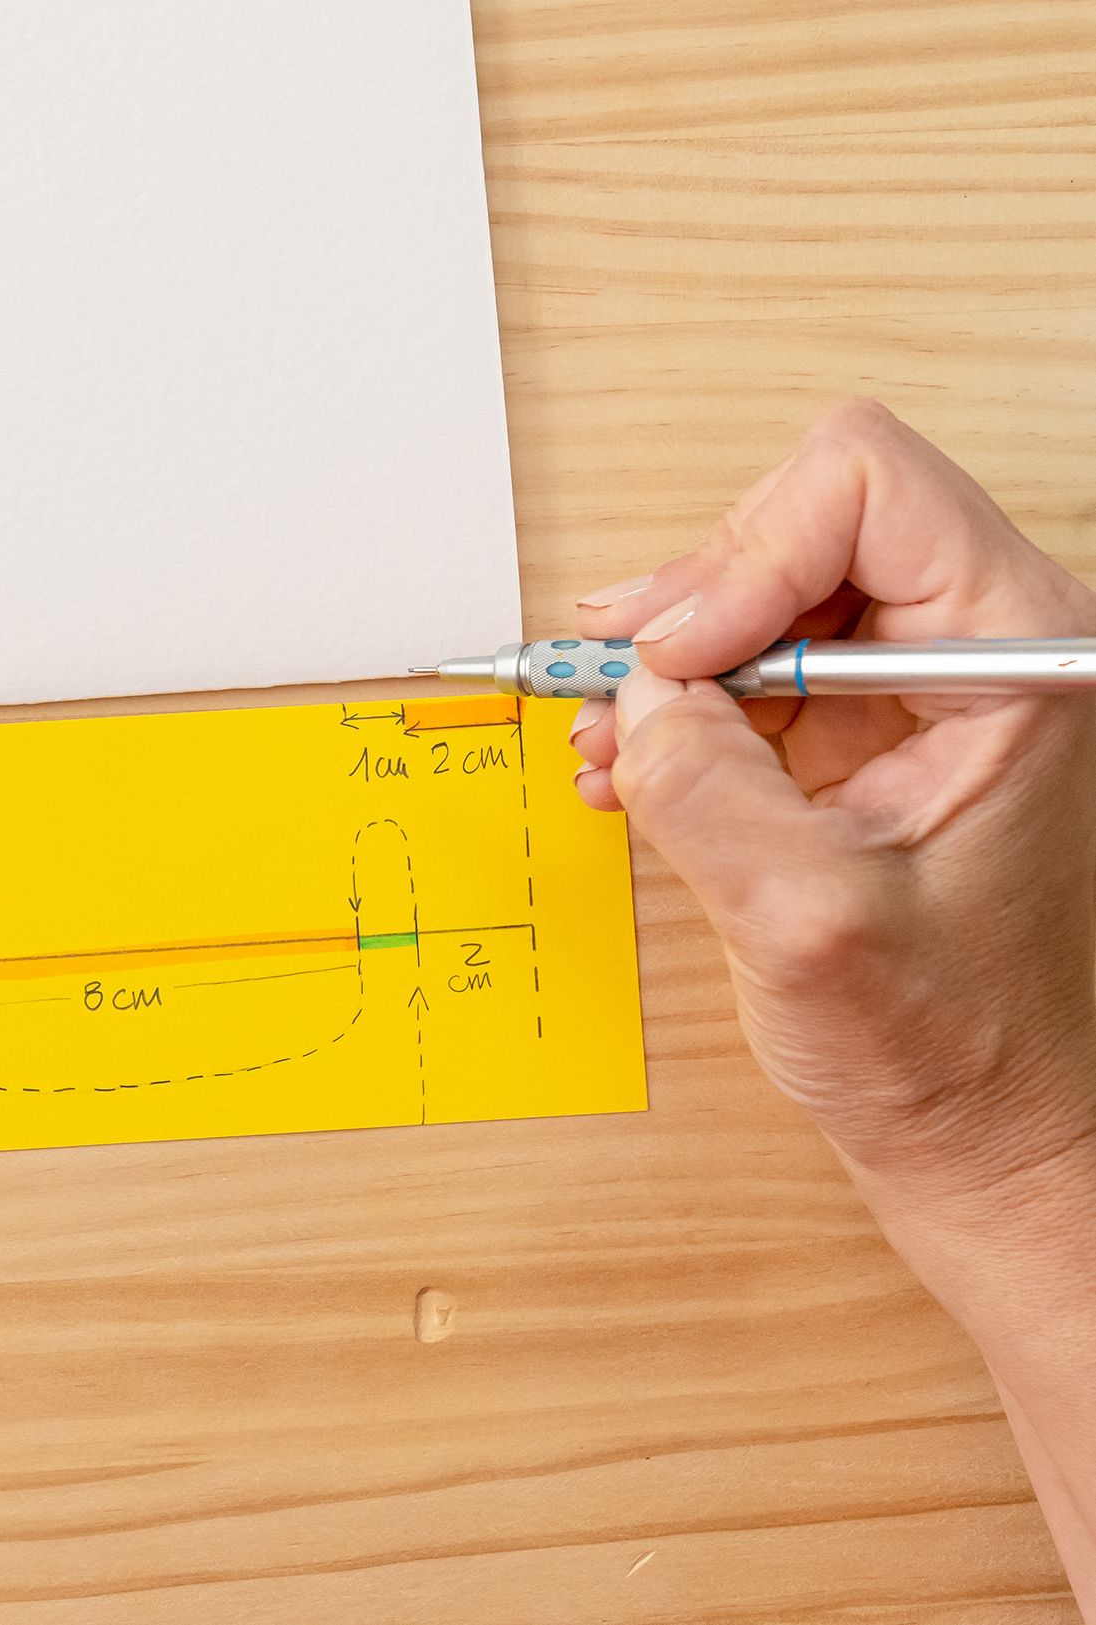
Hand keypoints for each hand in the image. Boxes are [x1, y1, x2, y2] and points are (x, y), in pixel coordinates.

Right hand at [569, 401, 1095, 1591]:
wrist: (995, 1146)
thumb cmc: (960, 1058)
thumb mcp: (810, 926)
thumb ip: (711, 790)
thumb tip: (636, 694)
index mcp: (1022, 661)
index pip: (865, 488)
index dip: (745, 555)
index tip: (678, 661)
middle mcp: (988, 651)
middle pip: (806, 521)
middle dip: (693, 603)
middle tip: (619, 692)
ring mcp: (933, 691)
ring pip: (770, 586)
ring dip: (672, 658)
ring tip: (613, 740)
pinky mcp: (880, 734)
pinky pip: (758, 662)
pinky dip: (680, 703)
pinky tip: (636, 764)